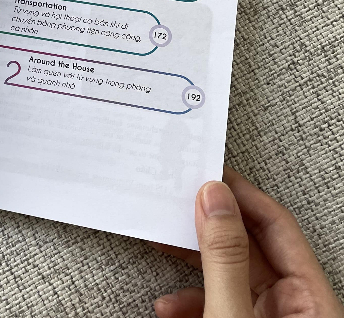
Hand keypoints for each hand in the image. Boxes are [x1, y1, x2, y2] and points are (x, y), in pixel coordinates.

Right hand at [151, 167, 343, 317]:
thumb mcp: (231, 315)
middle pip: (249, 246)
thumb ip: (224, 258)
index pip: (278, 225)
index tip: (206, 172)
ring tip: (164, 241)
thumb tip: (213, 198)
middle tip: (178, 198)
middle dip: (208, 225)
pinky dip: (189, 300)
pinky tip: (168, 305)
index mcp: (312, 301)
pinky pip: (217, 301)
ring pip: (228, 273)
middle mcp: (294, 308)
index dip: (241, 194)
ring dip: (191, 262)